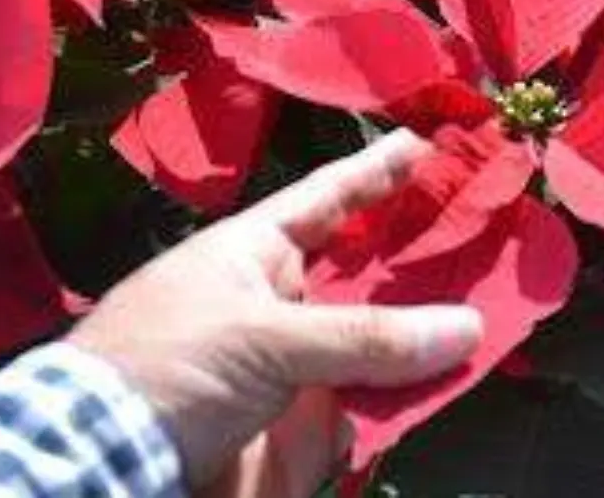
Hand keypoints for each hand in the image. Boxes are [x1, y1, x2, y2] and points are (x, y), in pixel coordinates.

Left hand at [68, 130, 482, 495]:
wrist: (103, 464)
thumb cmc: (168, 369)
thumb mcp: (264, 338)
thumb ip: (367, 336)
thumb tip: (466, 327)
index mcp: (252, 253)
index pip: (327, 199)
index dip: (375, 172)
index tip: (426, 140)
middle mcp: (278, 302)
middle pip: (367, 272)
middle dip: (425, 256)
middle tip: (491, 231)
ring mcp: (291, 366)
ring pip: (379, 340)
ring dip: (431, 329)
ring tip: (500, 303)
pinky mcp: (301, 428)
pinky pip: (371, 405)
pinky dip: (414, 396)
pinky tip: (464, 378)